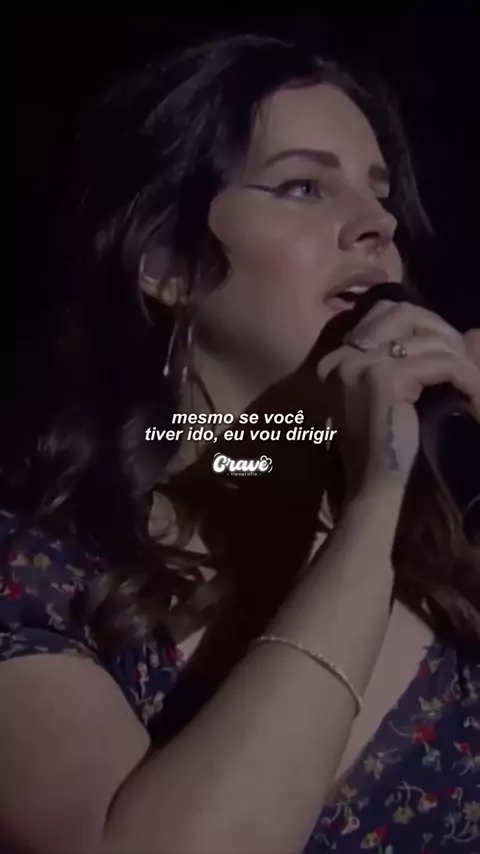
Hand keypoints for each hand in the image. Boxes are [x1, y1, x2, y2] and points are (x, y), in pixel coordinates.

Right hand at [316, 301, 479, 497]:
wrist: (375, 491)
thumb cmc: (387, 450)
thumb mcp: (399, 395)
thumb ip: (420, 360)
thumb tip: (474, 332)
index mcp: (337, 359)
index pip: (386, 313)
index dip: (425, 325)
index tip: (448, 354)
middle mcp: (341, 356)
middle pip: (404, 313)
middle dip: (442, 333)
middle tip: (463, 366)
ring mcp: (358, 365)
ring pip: (427, 337)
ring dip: (459, 359)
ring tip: (471, 384)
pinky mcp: (384, 379)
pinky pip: (441, 363)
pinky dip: (465, 377)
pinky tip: (473, 398)